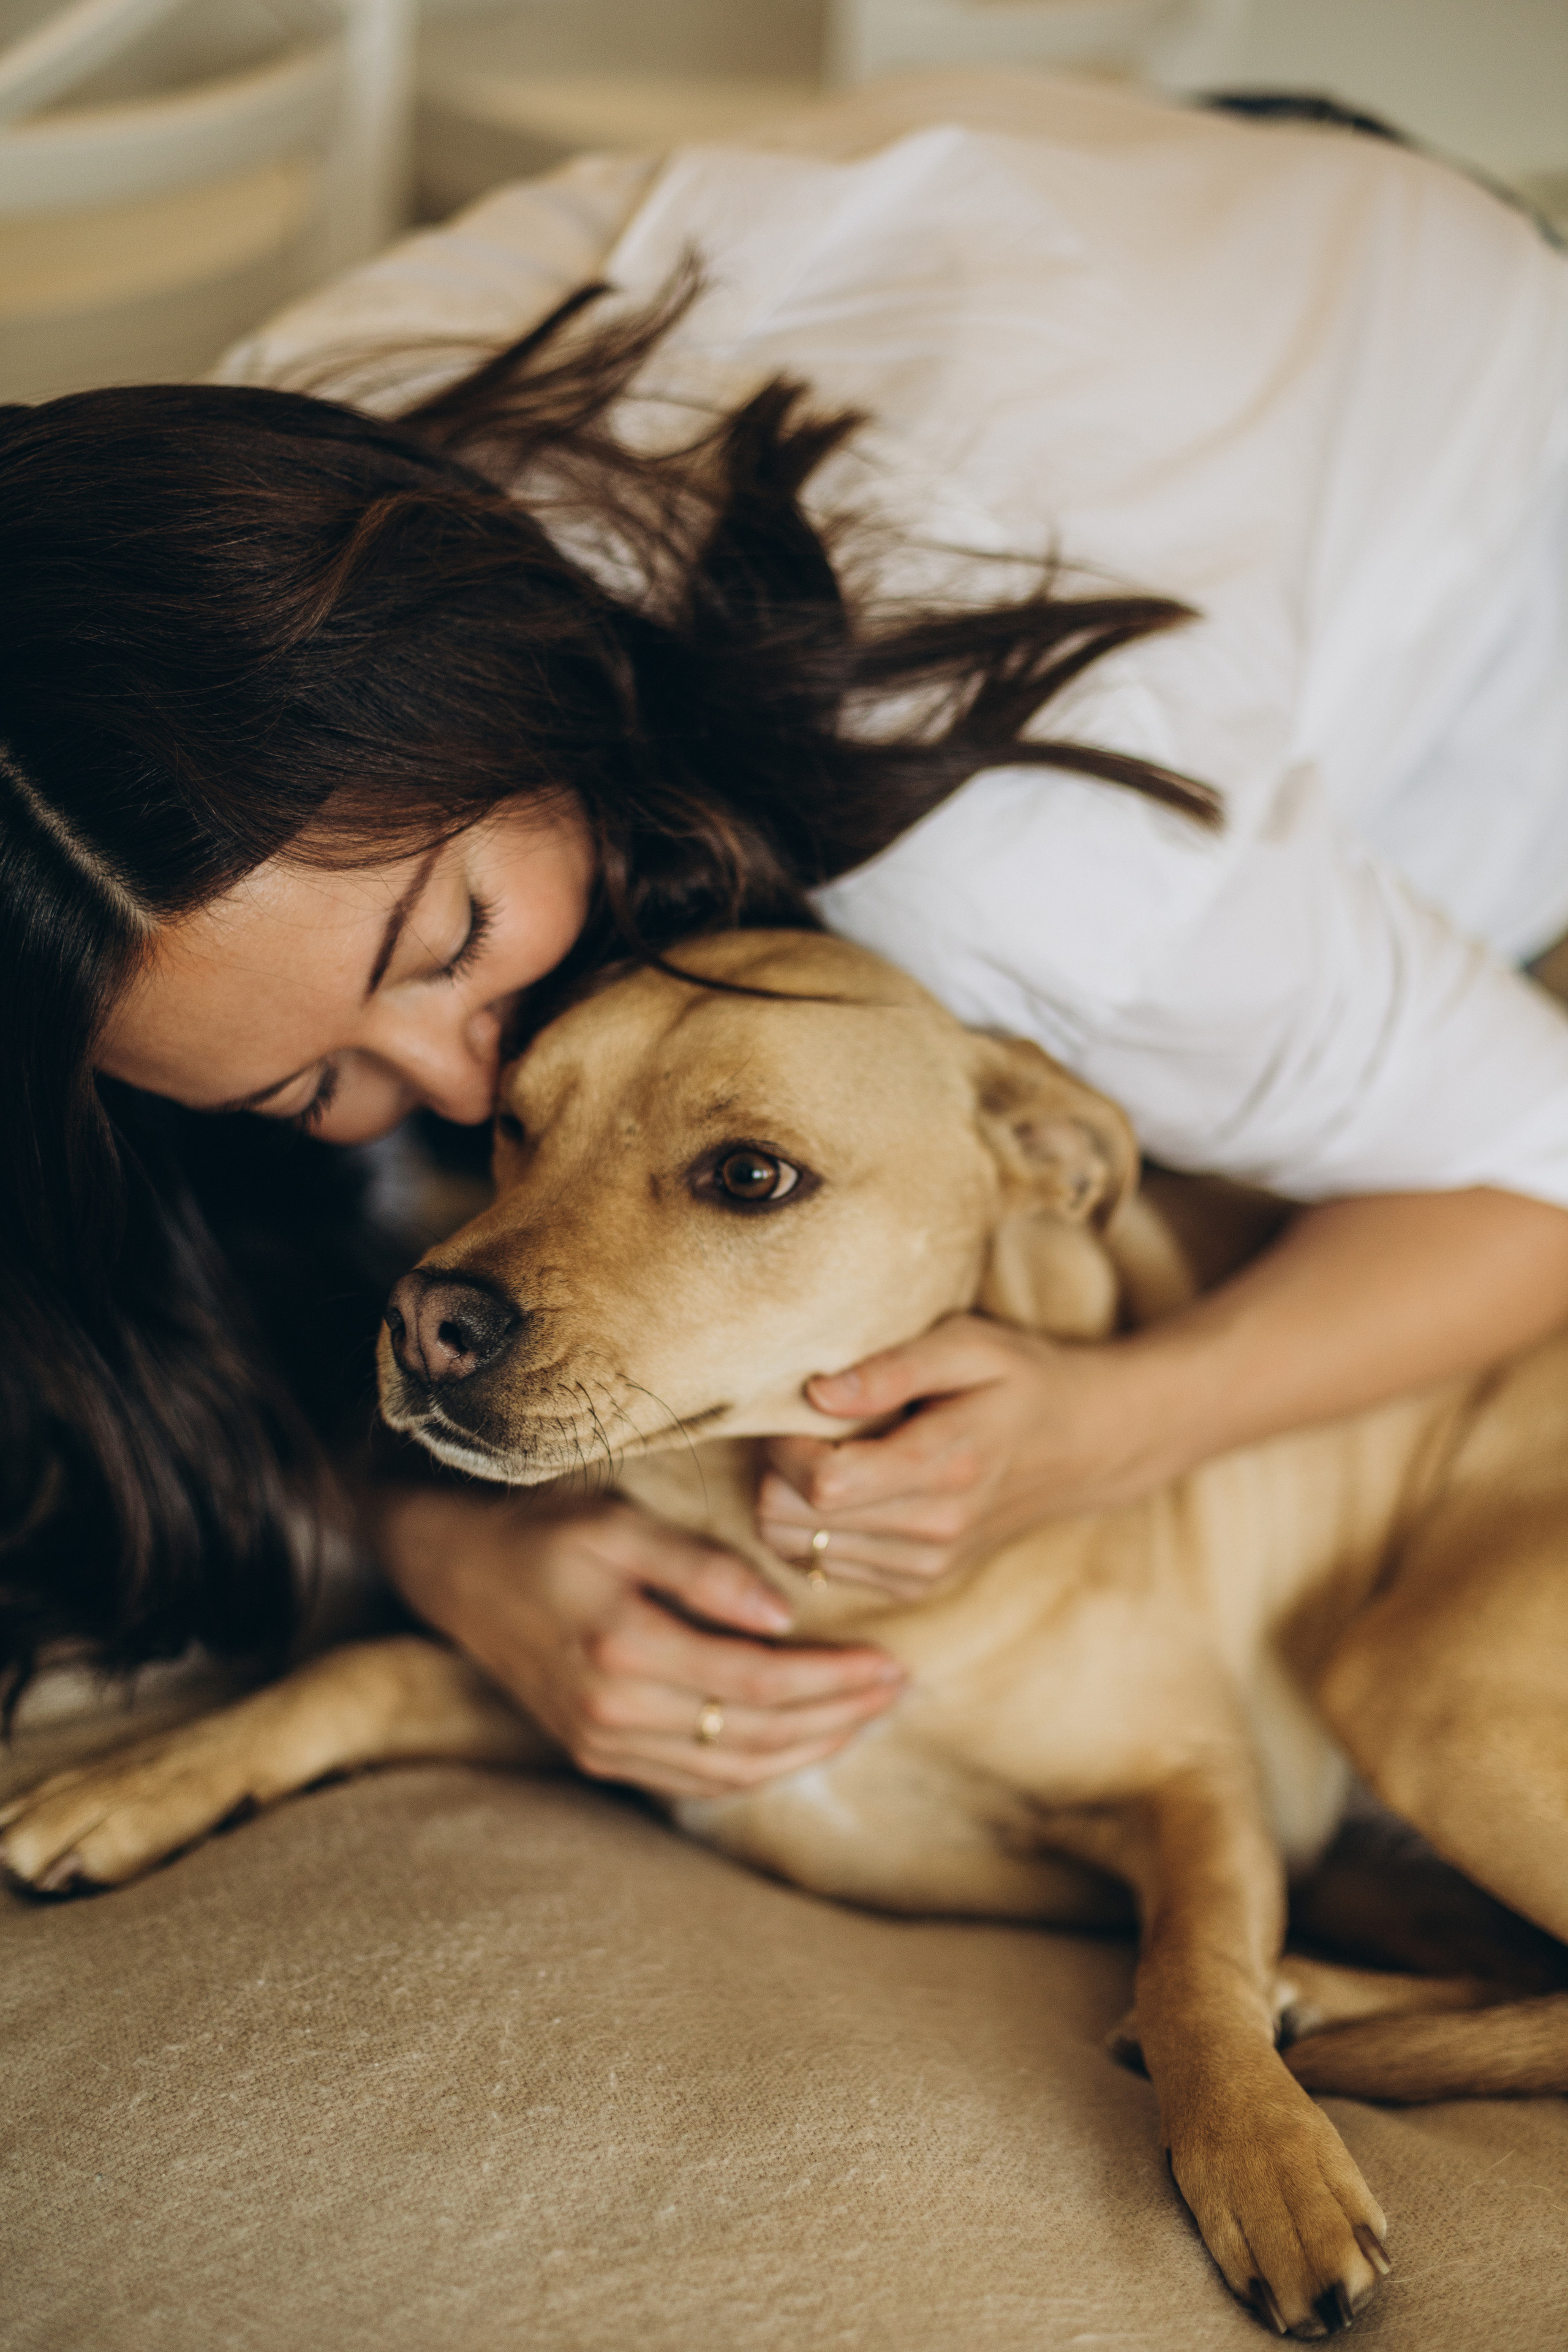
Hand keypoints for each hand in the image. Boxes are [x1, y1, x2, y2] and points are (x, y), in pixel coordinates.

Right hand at [375, 1488, 906, 1799]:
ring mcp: (603, 1743)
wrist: (455, 1570)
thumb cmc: (545, 1527)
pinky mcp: (599, 1753)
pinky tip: (803, 1739)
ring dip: (811, 1749)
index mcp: (624, 1649)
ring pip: (732, 1768)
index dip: (835, 1680)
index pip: (759, 1681)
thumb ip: (702, 1568)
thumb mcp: (620, 1521)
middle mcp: (614, 1712)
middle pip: (757, 1733)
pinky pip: (698, 1777)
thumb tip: (783, 1618)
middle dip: (840, 1716)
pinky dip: (760, 1765)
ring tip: (869, 1716)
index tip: (893, 1663)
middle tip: (901, 1690)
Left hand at [758, 1314, 1141, 1599]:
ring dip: (788, 1499)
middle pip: (793, 1520)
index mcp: (947, 1467)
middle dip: (776, 1469)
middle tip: (803, 1426)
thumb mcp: (969, 1345)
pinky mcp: (916, 1585)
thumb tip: (815, 1392)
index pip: (823, 1481)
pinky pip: (821, 1566)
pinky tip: (846, 1488)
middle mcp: (934, 1531)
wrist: (1084, 1446)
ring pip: (795, 1548)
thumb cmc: (1020, 1379)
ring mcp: (926, 1568)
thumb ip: (892, 1367)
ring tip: (825, 1452)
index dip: (786, 1442)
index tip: (800, 1406)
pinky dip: (814, 1528)